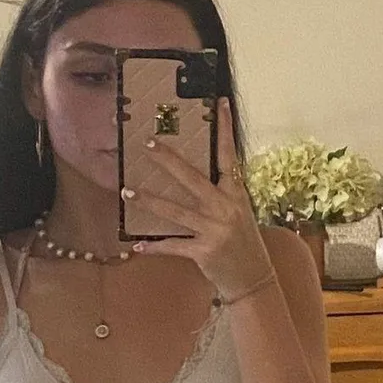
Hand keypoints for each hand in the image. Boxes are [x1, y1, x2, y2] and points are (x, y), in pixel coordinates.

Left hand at [127, 97, 270, 301]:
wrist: (254, 279)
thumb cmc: (244, 244)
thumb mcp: (239, 213)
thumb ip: (222, 195)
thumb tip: (195, 176)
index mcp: (236, 194)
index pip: (228, 155)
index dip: (224, 129)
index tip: (220, 103)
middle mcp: (225, 208)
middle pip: (192, 178)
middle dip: (168, 161)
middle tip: (148, 144)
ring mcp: (214, 230)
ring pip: (176, 211)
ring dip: (149, 202)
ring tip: (127, 192)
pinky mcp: (204, 252)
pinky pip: (174, 246)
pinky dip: (155, 246)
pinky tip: (137, 246)